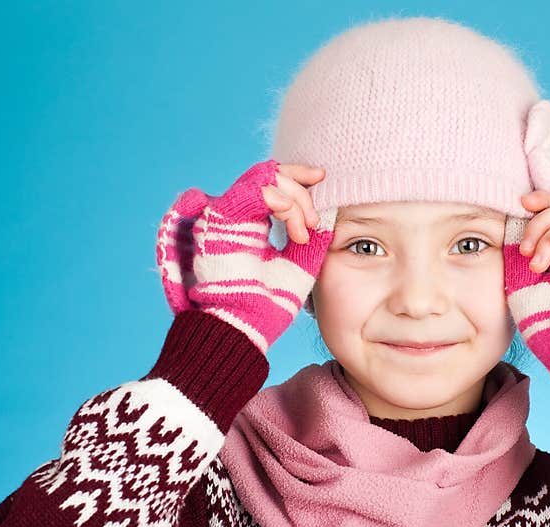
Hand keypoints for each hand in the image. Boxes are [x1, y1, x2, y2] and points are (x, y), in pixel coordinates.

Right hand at [156, 159, 332, 354]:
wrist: (245, 329)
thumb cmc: (267, 305)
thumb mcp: (300, 266)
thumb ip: (311, 239)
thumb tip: (330, 212)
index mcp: (253, 224)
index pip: (274, 185)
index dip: (299, 177)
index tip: (323, 179)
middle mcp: (237, 216)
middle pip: (269, 174)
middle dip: (300, 188)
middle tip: (314, 221)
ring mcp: (226, 216)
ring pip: (263, 178)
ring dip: (292, 198)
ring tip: (303, 229)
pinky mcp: (219, 220)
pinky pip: (251, 190)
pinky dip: (277, 199)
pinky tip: (292, 221)